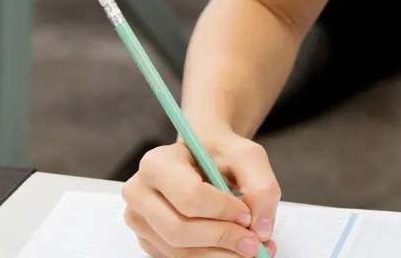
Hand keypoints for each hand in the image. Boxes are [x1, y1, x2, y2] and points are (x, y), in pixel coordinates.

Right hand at [122, 133, 280, 257]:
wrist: (203, 158)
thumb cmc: (220, 154)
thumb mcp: (247, 156)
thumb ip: (261, 187)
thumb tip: (260, 230)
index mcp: (157, 163)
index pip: (189, 197)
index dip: (222, 212)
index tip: (247, 215)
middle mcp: (139, 192)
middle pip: (179, 230)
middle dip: (222, 240)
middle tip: (254, 243)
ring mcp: (140, 220)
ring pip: (178, 252)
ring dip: (219, 256)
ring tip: (249, 248)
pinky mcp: (149, 241)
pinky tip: (231, 250)